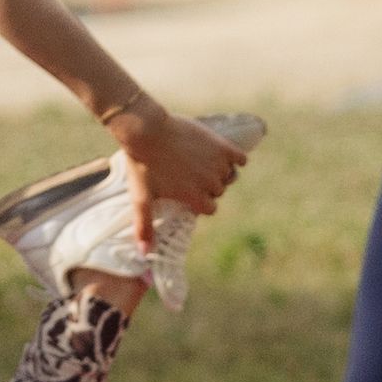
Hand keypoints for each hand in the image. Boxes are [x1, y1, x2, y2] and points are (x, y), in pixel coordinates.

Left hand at [122, 101, 250, 242]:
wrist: (146, 129)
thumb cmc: (141, 164)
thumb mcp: (141, 197)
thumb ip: (145, 225)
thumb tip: (143, 252)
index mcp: (195, 197)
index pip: (210, 209)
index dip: (200, 201)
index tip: (188, 191)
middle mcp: (210, 183)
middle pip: (219, 191)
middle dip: (208, 185)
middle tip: (190, 173)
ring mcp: (217, 163)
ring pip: (229, 175)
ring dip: (220, 171)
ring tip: (202, 163)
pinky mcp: (221, 145)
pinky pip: (240, 158)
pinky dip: (236, 158)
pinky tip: (222, 155)